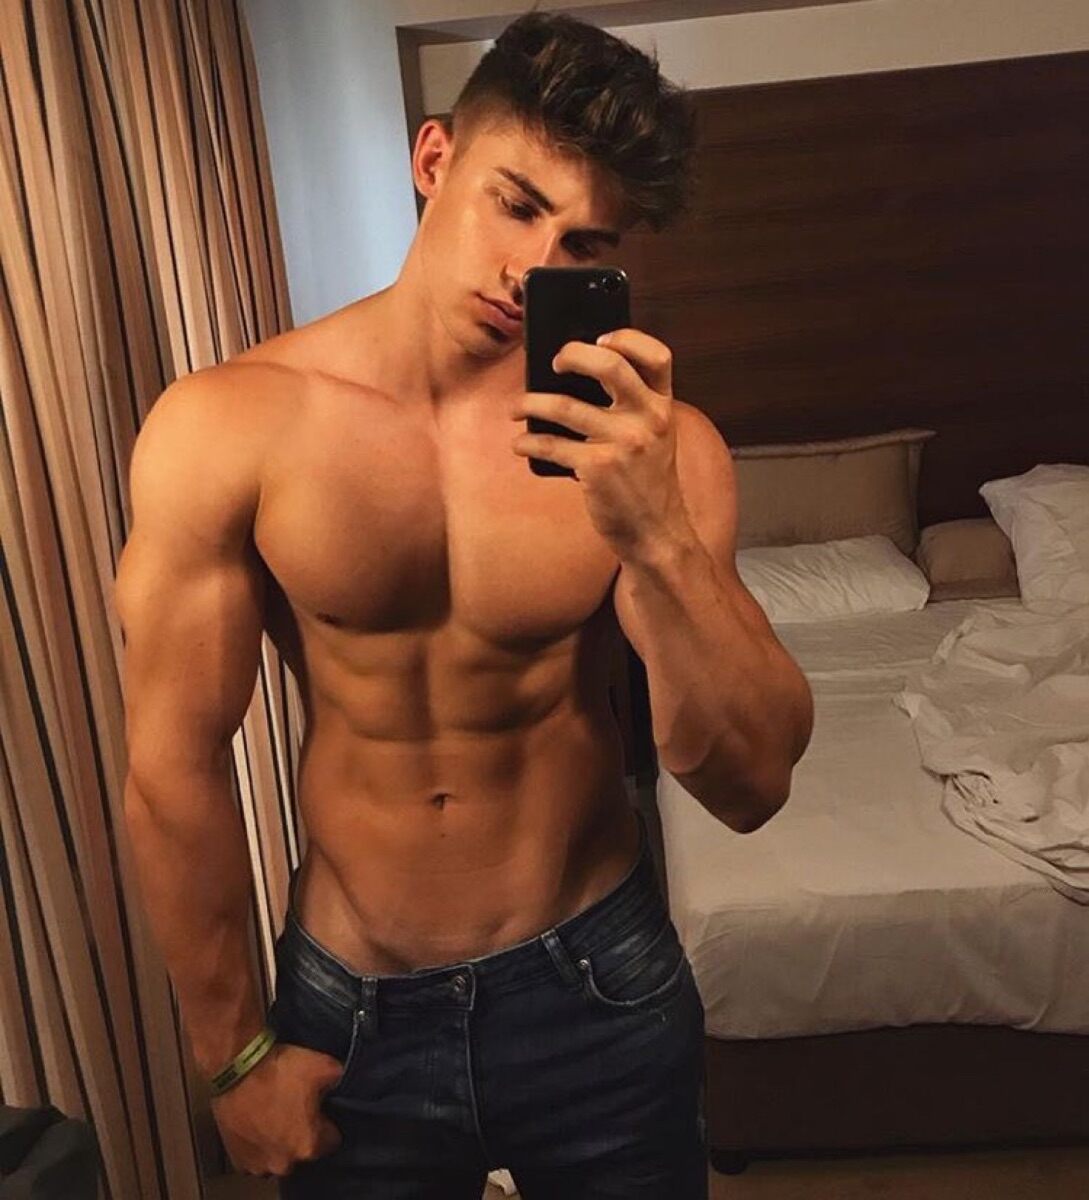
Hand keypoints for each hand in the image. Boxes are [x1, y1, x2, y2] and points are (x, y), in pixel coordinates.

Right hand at [210, 1042, 344, 1179]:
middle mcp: (285, 1164)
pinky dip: (257, 1143)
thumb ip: (340, 1081)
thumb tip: (341, 1085)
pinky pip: (255, 1156)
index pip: (333, 1139)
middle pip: (304, 1150)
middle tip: (295, 1106)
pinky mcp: (237, 1160)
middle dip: (302, 1132)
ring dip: (278, 1140)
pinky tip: (256, 1120)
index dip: (328, 1120)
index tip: (320, 1107)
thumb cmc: (281, 1070)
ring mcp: (258, 1165)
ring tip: (273, 1111)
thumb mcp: (325, 1066)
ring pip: (279, 1155)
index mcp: (309, 1146)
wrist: (236, 1067)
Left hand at [511, 328, 691, 559]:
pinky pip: (551, 445)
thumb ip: (632, 411)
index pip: (657, 356)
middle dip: (572, 354)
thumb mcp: (655, 441)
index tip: (601, 335)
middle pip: (608, 364)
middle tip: (553, 362)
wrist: (657, 533)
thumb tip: (575, 382)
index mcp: (663, 408)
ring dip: (529, 403)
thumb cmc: (648, 485)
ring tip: (516, 408)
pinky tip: (519, 443)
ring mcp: (623, 443)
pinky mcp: (597, 468)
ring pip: (564, 405)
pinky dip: (527, 442)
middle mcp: (647, 420)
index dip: (628, 338)